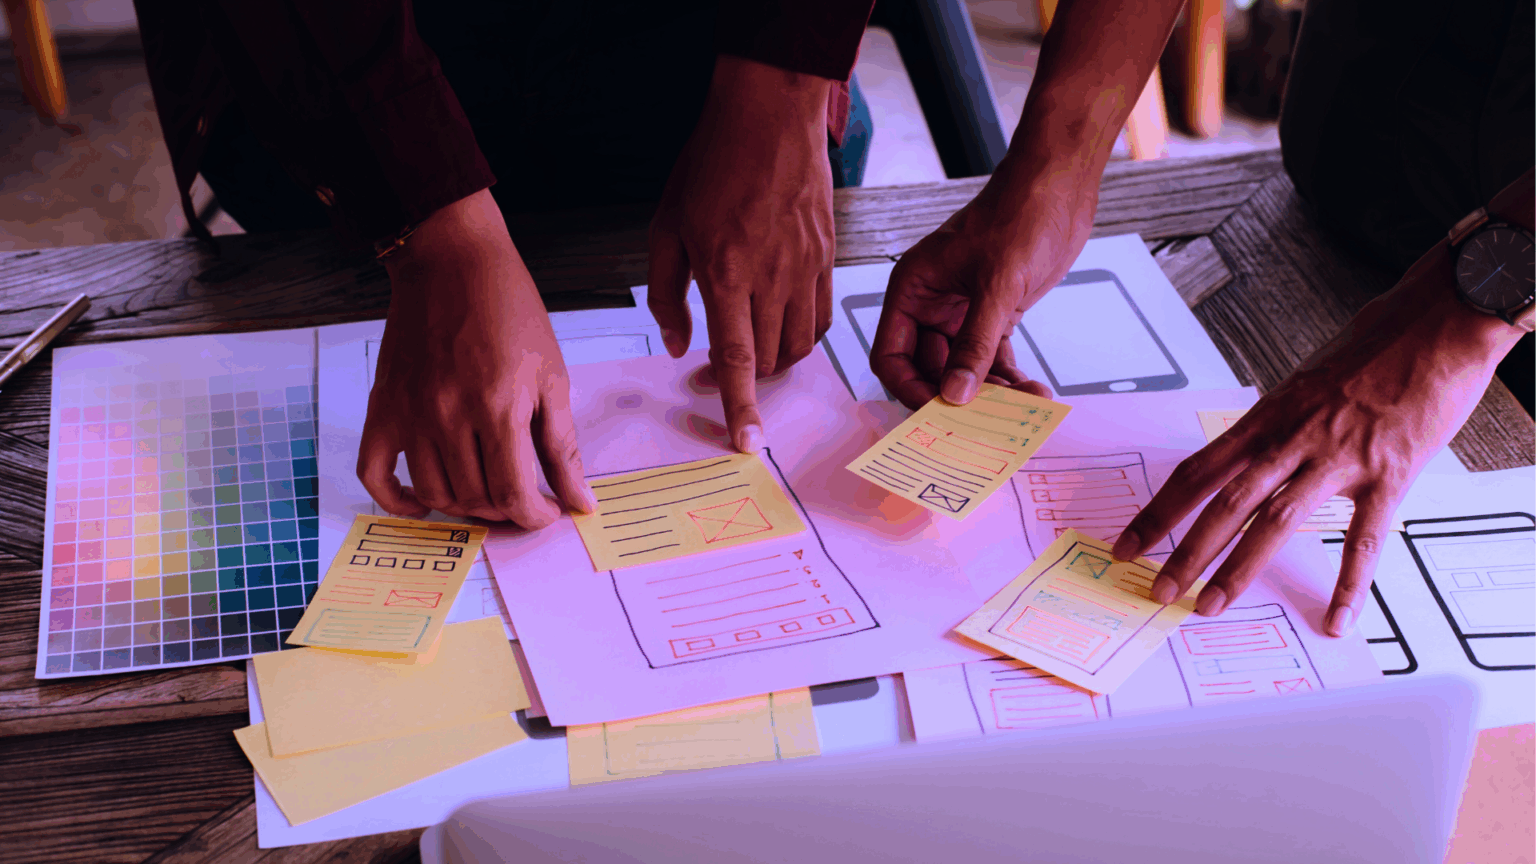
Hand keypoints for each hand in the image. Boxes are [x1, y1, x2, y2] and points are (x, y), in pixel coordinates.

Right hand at [357, 189, 595, 526]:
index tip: (546, 513)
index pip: (513, 494)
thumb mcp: (551, 376)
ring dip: (464, 506)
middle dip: (506, 511)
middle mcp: (448, 416)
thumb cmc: (510, 312)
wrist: (452, 262)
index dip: (535, 516)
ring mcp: (409, 414)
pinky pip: (376, 474)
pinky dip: (398, 500)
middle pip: (475, 498)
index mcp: (498, 407)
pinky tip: (425, 503)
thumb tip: (580, 501)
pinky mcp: (382, 407)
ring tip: (486, 494)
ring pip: (434, 493)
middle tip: (521, 499)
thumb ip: (563, 445)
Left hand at [648, 55, 834, 452]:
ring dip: (774, 360)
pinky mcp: (827, 256)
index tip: (747, 443)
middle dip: (746, 382)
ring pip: (798, 344)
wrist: (769, 113)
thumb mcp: (666, 227)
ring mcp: (806, 267)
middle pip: (769, 358)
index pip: (736, 358)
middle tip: (716, 373)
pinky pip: (821, 317)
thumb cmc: (711, 163)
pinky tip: (780, 325)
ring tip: (749, 348)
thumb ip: (667, 293)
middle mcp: (772, 276)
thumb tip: (676, 345)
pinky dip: (801, 335)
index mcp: (727, 271)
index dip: (740, 406)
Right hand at [869, 165, 1097, 407]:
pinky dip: (1009, 378)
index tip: (940, 413)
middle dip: (956, 397)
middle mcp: (930, 306)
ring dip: (990, 392)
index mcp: (912, 291)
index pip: (892, 356)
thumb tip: (955, 396)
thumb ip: (974, 345)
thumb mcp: (996, 286)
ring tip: (1021, 406)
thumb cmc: (1017, 217)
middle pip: (928, 370)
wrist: (1057, 190)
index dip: (910, 389)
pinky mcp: (994, 315)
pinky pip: (992, 359)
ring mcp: (962, 313)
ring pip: (964, 369)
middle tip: (986, 423)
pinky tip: (1032, 392)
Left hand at [1112, 243, 1525, 635]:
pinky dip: (1349, 584)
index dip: (1159, 511)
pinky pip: (1364, 539)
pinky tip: (1334, 617)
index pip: (1197, 471)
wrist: (1440, 322)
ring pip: (1275, 521)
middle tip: (1158, 590)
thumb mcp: (1305, 381)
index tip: (1129, 542)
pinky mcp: (1389, 475)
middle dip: (1185, 551)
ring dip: (1238, 568)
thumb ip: (1278, 422)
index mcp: (1268, 417)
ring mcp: (1338, 458)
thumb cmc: (1376, 345)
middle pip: (1224, 503)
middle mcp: (1293, 439)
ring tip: (1210, 605)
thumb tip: (1253, 452)